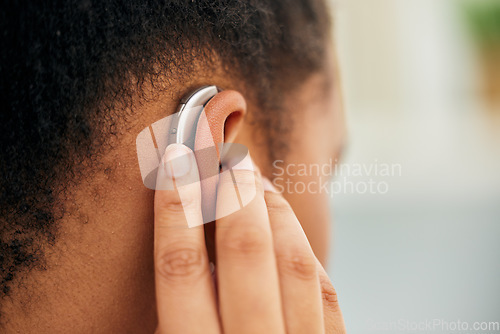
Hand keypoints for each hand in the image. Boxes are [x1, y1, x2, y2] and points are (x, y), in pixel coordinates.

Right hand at [153, 143, 345, 333]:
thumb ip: (177, 317)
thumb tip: (188, 240)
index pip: (181, 269)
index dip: (176, 207)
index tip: (175, 160)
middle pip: (246, 251)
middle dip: (235, 193)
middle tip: (231, 157)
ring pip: (294, 262)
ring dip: (275, 211)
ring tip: (259, 182)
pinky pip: (325, 292)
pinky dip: (303, 251)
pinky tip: (288, 230)